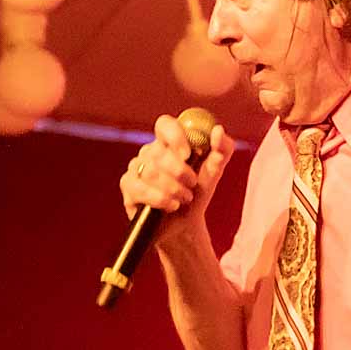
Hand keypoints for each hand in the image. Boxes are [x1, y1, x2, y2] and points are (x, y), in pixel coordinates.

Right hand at [119, 115, 235, 232]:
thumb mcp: (214, 172)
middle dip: (180, 172)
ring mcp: (136, 168)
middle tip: (192, 185)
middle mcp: (150, 152)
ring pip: (150, 172)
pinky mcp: (128, 186)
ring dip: (173, 189)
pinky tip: (170, 206)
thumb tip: (218, 130)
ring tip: (185, 198)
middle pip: (159, 153)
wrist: (185, 225)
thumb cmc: (198, 193)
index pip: (165, 125)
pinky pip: (139, 188)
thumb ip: (222, 150)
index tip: (188, 154)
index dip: (175, 136)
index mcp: (169, 142)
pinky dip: (160, 199)